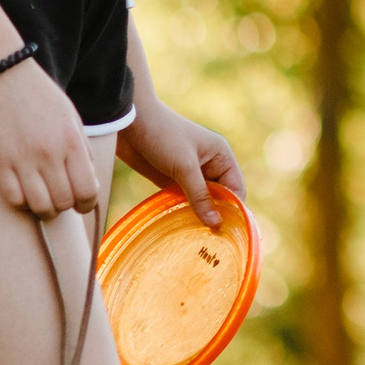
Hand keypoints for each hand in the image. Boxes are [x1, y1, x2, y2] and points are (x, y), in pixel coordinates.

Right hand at [0, 60, 101, 218]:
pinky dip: (22, 203)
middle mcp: (49, 154)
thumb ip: (82, 150)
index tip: (83, 204)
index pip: (87, 190)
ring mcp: (21, 160)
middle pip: (64, 201)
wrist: (4, 76)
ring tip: (45, 203)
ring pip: (39, 207)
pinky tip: (25, 195)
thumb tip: (88, 182)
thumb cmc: (41, 96)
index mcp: (71, 142)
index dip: (87, 203)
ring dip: (45, 210)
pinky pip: (13, 199)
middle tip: (63, 200)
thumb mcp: (72, 118)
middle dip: (67, 206)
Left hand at [118, 99, 244, 227]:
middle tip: (211, 242)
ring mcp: (190, 173)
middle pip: (220, 197)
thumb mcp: (184, 167)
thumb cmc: (163, 137)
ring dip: (198, 215)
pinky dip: (184, 212)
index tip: (227, 233)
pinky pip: (184, 200)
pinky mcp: (172, 180)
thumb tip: (216, 223)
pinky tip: (181, 228)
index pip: (235, 188)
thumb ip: (200, 196)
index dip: (233, 209)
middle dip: (216, 215)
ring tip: (196, 239)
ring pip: (201, 200)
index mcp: (221, 156)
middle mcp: (209, 165)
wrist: (129, 122)